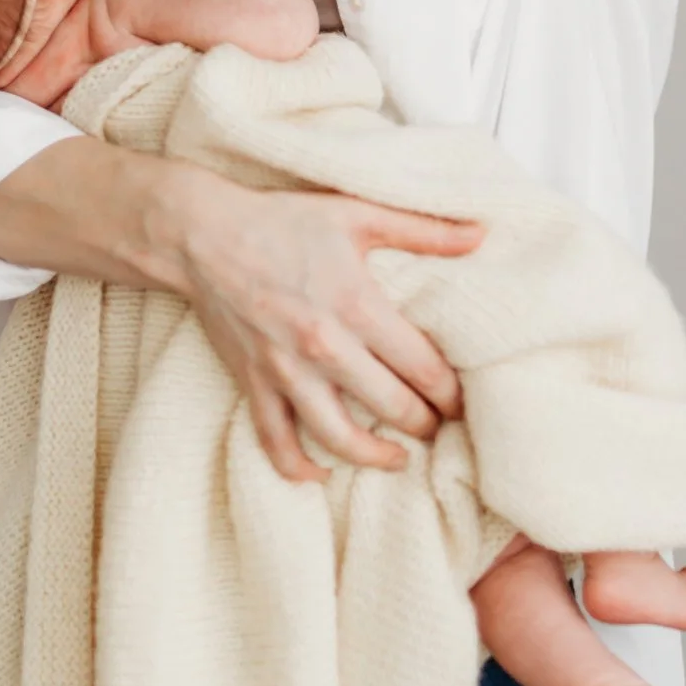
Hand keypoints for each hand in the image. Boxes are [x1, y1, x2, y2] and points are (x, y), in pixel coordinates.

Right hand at [177, 176, 484, 482]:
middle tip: (442, 427)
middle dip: (427, 425)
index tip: (464, 400)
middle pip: (393, 409)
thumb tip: (481, 234)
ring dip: (377, 457)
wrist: (203, 235)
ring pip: (341, 439)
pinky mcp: (254, 385)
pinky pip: (278, 444)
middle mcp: (325, 348)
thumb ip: (424, 230)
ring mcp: (286, 372)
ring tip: (399, 457)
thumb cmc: (283, 220)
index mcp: (358, 306)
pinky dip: (301, 468)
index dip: (452, 392)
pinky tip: (323, 471)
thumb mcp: (358, 214)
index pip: (424, 369)